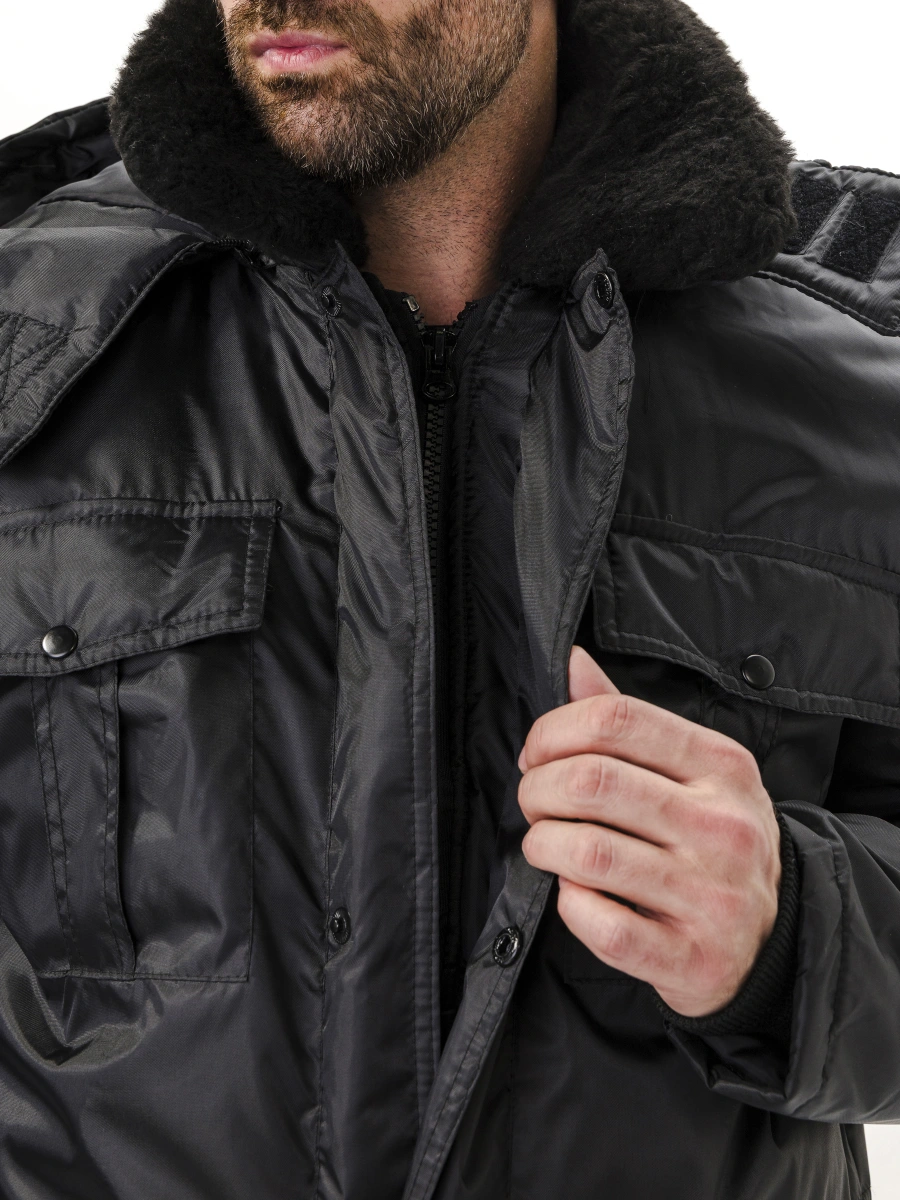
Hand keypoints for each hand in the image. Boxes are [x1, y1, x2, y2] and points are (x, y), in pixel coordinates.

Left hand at [518, 646, 781, 1017]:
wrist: (775, 938)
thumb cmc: (712, 838)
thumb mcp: (692, 770)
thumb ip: (628, 718)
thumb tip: (573, 661)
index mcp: (721, 765)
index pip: (616, 718)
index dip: (553, 730)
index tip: (536, 754)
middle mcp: (723, 826)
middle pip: (591, 781)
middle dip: (537, 789)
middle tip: (534, 803)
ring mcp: (712, 895)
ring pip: (588, 852)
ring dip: (543, 845)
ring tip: (545, 845)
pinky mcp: (694, 958)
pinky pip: (603, 925)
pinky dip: (571, 906)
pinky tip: (578, 894)